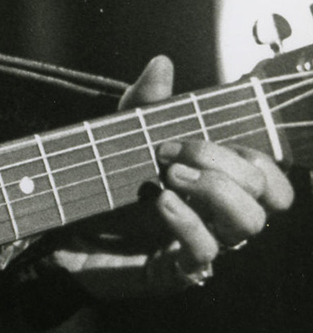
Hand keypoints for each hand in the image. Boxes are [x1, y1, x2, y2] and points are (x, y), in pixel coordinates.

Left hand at [55, 55, 295, 299]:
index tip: (203, 135)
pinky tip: (160, 201)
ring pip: (250, 224)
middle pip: (269, 194)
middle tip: (170, 152)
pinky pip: (205, 252)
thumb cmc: (102, 186)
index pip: (273, 177)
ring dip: (215, 191)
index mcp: (219, 184)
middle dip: (224, 162)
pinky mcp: (177, 270)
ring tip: (167, 176)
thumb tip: (162, 62)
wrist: (60, 231)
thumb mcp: (121, 136)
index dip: (257, 156)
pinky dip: (186, 222)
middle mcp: (220, 216)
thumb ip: (144, 102)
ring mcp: (204, 244)